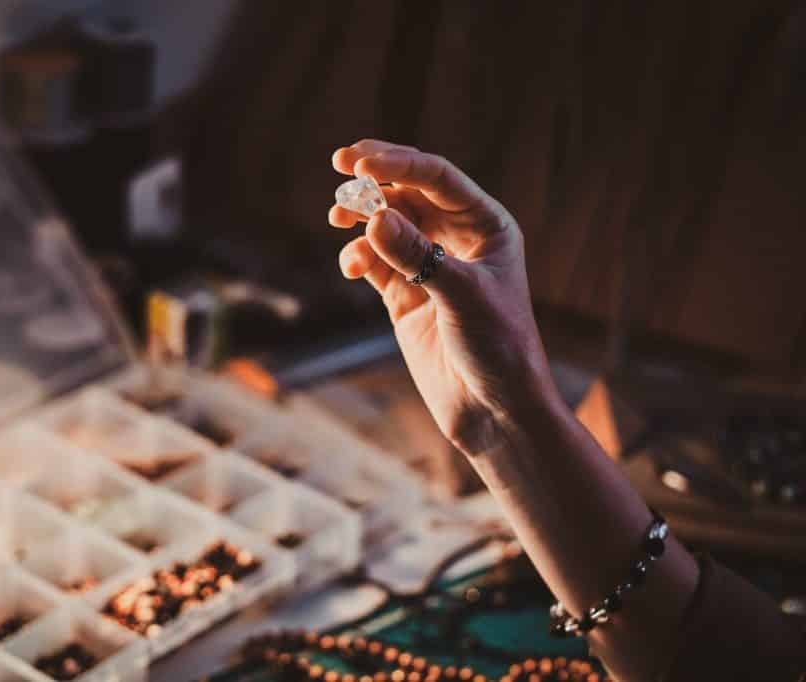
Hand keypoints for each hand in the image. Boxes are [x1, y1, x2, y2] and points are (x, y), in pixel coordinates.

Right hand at [329, 139, 558, 451]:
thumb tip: (375, 217)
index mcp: (485, 225)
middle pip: (409, 192)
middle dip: (376, 177)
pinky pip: (374, 261)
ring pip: (387, 223)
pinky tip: (351, 265)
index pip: (438, 178)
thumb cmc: (498, 348)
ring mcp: (428, 266)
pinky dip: (357, 256)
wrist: (493, 409)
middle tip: (342, 161)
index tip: (361, 163)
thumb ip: (418, 256)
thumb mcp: (463, 296)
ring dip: (362, 216)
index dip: (400, 164)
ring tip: (338, 216)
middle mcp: (456, 238)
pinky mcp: (405, 295)